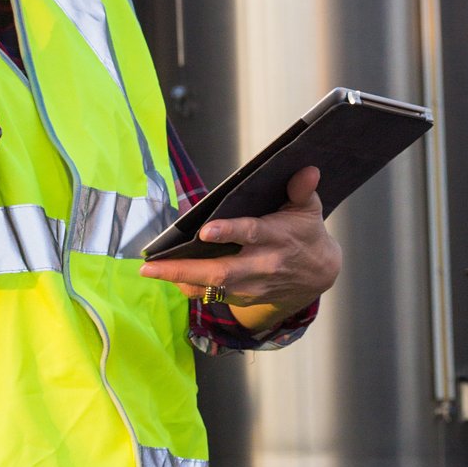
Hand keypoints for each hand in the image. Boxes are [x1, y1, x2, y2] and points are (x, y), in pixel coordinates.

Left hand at [139, 165, 341, 320]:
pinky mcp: (244, 298)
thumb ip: (302, 190)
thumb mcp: (309, 209)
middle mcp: (262, 265)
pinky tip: (167, 276)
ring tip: (151, 269)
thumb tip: (307, 169)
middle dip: (184, 268)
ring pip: (212, 287)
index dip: (229, 233)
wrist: (316, 275)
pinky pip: (212, 296)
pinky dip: (189, 287)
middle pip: (221, 271)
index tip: (205, 231)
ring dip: (180, 279)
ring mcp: (252, 286)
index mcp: (276, 238)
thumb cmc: (305, 234)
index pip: (251, 234)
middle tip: (151, 265)